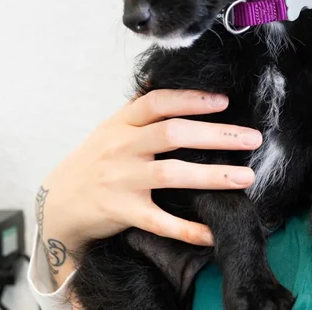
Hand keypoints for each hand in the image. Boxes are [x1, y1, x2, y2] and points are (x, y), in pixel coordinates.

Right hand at [36, 89, 261, 283]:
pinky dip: (188, 228)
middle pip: (173, 134)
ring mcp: (122, 180)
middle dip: (216, 135)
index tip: (223, 101)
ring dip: (213, 177)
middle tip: (252, 138)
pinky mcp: (123, 212)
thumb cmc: (94, 162)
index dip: (191, 99)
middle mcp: (122, 148)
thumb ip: (139, 110)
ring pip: (172, 175)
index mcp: (121, 123)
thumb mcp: (110, 129)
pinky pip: (161, 222)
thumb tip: (167, 80)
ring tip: (246, 177)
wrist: (59, 204)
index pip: (157, 103)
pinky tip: (213, 231)